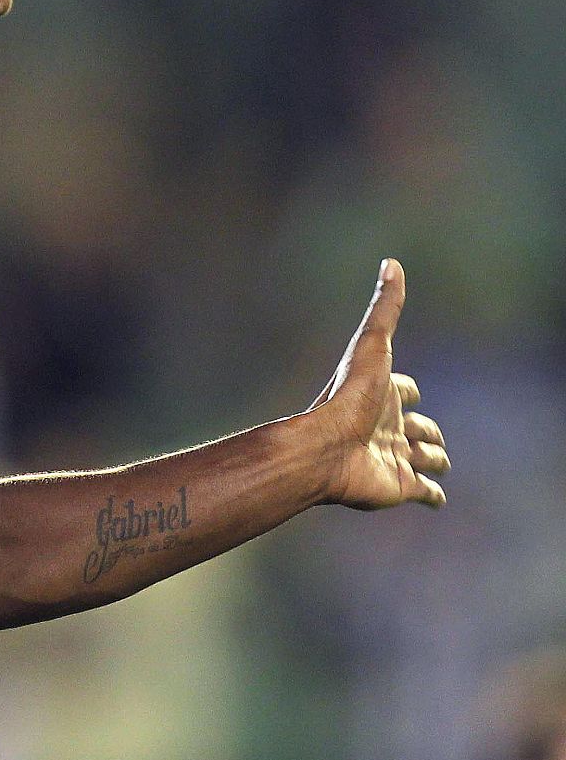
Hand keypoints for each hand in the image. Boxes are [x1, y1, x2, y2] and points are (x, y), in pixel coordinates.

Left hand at [310, 258, 449, 509]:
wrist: (326, 451)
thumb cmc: (347, 398)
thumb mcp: (371, 346)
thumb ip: (384, 308)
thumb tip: (392, 263)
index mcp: (382, 396)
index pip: (404, 389)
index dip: (408, 389)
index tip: (408, 390)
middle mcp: (387, 426)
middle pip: (417, 426)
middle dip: (425, 428)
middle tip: (421, 432)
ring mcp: (395, 457)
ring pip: (425, 458)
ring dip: (432, 458)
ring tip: (429, 459)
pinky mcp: (402, 486)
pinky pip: (425, 493)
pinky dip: (432, 495)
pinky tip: (434, 496)